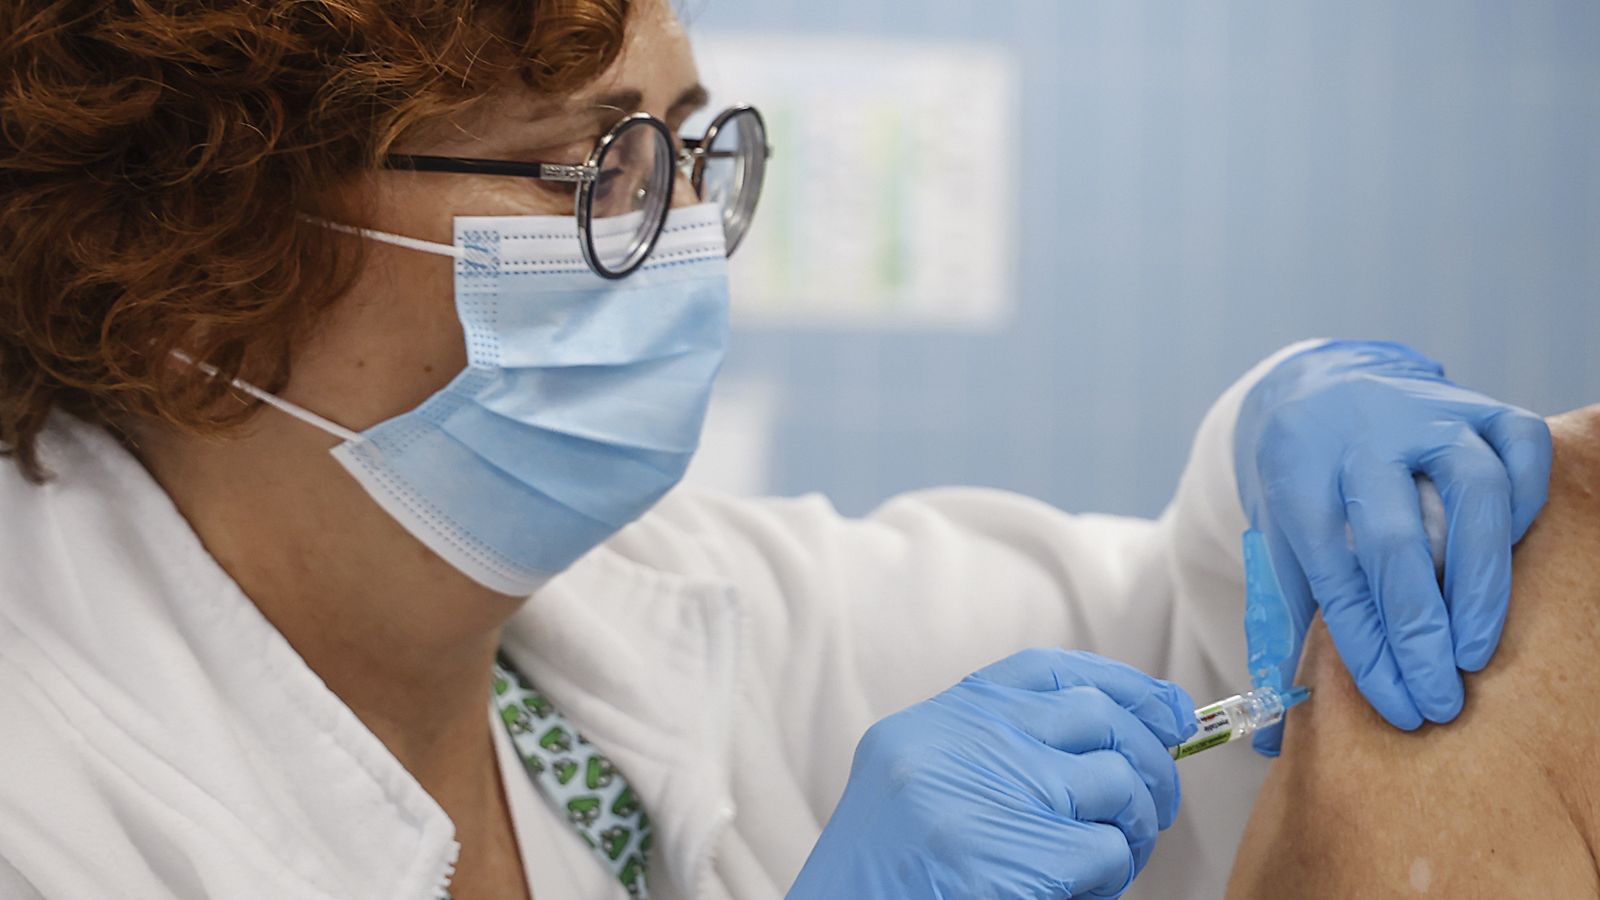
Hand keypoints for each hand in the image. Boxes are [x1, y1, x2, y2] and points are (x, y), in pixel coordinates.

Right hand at [787, 649, 1196, 899]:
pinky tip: (1083, 892)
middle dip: (1152, 758)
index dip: (1122, 684)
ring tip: (1117, 858)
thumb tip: (1117, 739)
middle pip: (1098, 717)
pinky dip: (1113, 877)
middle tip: (1159, 801)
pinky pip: (1108, 852)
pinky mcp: (1015, 857)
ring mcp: (987, 796)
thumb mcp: (924, 786)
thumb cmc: (890, 879)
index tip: (1168, 709)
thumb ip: (998, 753)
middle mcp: (960, 744)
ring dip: (1136, 827)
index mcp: (935, 724)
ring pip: (1117, 783)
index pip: (1048, 671)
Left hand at [1235, 340, 1551, 752]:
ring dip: (1481, 579)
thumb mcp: (1276, 546)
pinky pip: (1519, 445)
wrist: (1313, 391)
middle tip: (1441, 700)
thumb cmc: (1300, 490)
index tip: (1398, 706)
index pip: (1335, 574)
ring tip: (1477, 650)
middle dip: (1419, 631)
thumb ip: (1281, 630)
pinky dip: (1526, 500)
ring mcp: (1422, 413)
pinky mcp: (1474, 401)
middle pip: (1395, 540)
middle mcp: (1359, 440)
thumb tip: (1275, 737)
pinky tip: (1514, 556)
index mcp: (1298, 478)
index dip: (1369, 648)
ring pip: (1471, 489)